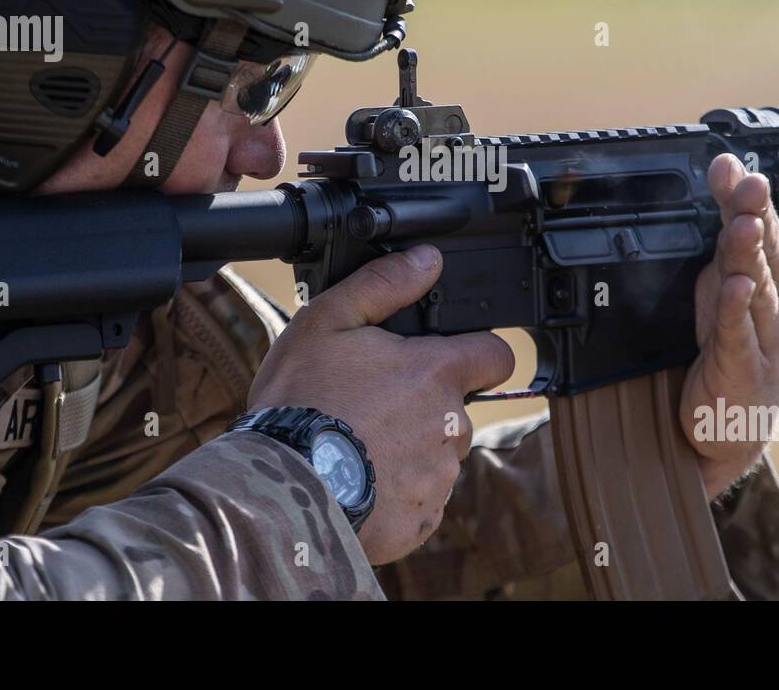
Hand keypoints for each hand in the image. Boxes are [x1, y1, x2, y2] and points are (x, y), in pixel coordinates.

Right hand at [247, 245, 514, 564]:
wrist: (281, 488)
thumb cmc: (301, 400)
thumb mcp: (327, 321)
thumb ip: (384, 284)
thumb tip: (427, 259)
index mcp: (436, 374)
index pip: (496, 355)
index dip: (476, 352)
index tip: (445, 357)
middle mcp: (451, 425)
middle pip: (456, 408)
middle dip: (425, 405)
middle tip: (370, 404)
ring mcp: (439, 477)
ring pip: (437, 454)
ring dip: (408, 449)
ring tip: (356, 445)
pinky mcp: (422, 519)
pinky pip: (419, 499)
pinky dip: (396, 491)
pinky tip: (356, 480)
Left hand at [681, 154, 778, 497]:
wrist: (725, 431)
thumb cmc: (723, 352)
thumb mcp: (718, 290)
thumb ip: (719, 243)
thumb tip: (719, 184)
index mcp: (765, 278)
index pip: (759, 225)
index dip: (743, 193)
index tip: (726, 162)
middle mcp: (771, 302)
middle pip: (762, 250)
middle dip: (754, 213)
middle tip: (747, 182)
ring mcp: (761, 336)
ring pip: (757, 287)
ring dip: (749, 256)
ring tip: (742, 226)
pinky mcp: (744, 369)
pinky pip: (739, 335)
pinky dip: (737, 312)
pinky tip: (736, 289)